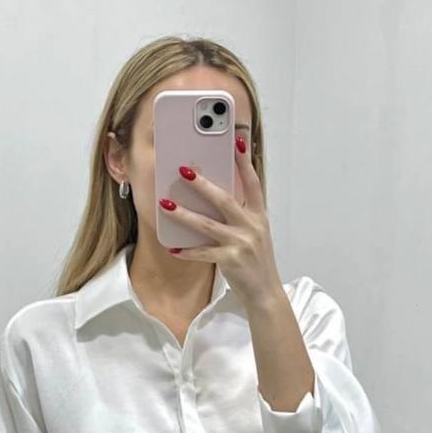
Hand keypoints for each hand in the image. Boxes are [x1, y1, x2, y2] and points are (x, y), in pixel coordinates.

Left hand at [159, 136, 282, 308]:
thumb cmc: (257, 261)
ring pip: (208, 224)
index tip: (236, 140)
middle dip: (203, 184)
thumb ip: (241, 214)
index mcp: (259, 216)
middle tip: (184, 170)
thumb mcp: (256, 233)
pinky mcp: (231, 260)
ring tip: (166, 205)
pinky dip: (187, 251)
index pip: (252, 182)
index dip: (244, 161)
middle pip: (225, 199)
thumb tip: (217, 195)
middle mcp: (252, 226)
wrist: (265, 292)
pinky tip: (173, 248)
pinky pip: (203, 253)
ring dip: (184, 214)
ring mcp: (241, 243)